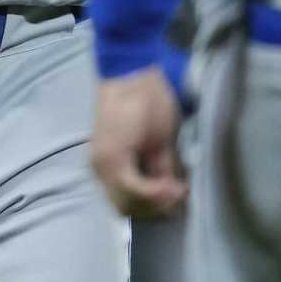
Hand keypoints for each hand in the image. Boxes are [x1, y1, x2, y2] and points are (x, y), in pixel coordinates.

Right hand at [91, 67, 186, 218]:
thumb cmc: (149, 101)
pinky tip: (155, 183)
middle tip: (178, 194)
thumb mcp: (162, 138)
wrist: (130, 74)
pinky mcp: (103, 159)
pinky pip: (117, 189)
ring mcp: (99, 165)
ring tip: (168, 190)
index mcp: (114, 161)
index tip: (181, 189)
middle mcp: (101, 168)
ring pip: (120, 203)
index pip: (137, 198)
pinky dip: (137, 193)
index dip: (161, 200)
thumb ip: (164, 168)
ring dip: (145, 204)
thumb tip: (173, 190)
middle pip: (127, 207)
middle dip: (154, 207)